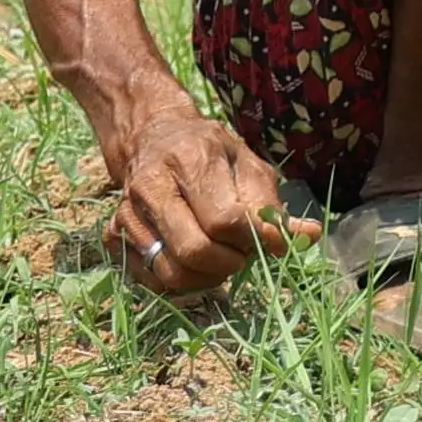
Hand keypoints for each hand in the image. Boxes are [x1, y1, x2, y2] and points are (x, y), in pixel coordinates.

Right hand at [106, 106, 299, 302]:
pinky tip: (195, 263)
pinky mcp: (112, 237)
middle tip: (242, 254)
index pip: (223, 220)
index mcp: (189, 160)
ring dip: (206, 278)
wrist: (152, 138)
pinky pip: (150, 281)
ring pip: (170, 273)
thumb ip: (273, 206)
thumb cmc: (209, 153)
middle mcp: (150, 187)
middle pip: (194, 251)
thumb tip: (309, 236)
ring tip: (221, 258)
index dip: (251, 240)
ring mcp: (126, 214)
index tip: (266, 240)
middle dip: (229, 263)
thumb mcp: (249, 166)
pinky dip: (181, 282)